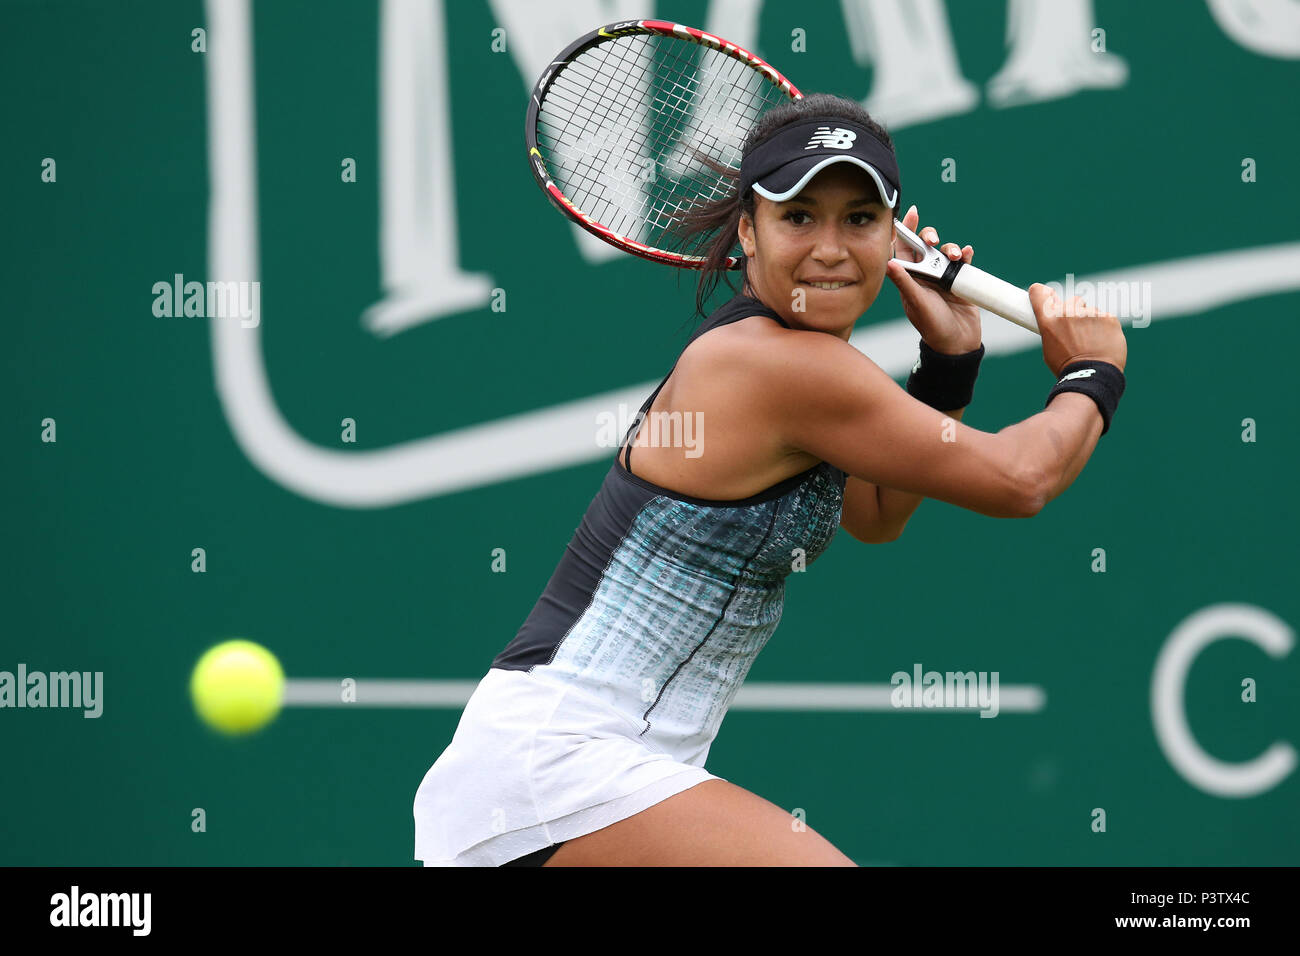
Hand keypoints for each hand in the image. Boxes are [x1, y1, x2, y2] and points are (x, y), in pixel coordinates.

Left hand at [885, 204, 981, 354]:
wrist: (957, 343)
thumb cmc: (932, 326)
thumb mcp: (917, 304)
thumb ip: (905, 283)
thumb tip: (889, 262)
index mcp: (910, 278)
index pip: (905, 249)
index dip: (906, 230)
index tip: (910, 212)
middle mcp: (926, 275)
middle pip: (926, 246)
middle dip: (930, 236)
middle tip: (933, 239)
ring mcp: (944, 277)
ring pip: (946, 251)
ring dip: (951, 248)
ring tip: (956, 256)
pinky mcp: (961, 281)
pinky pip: (964, 261)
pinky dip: (966, 255)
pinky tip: (968, 254)